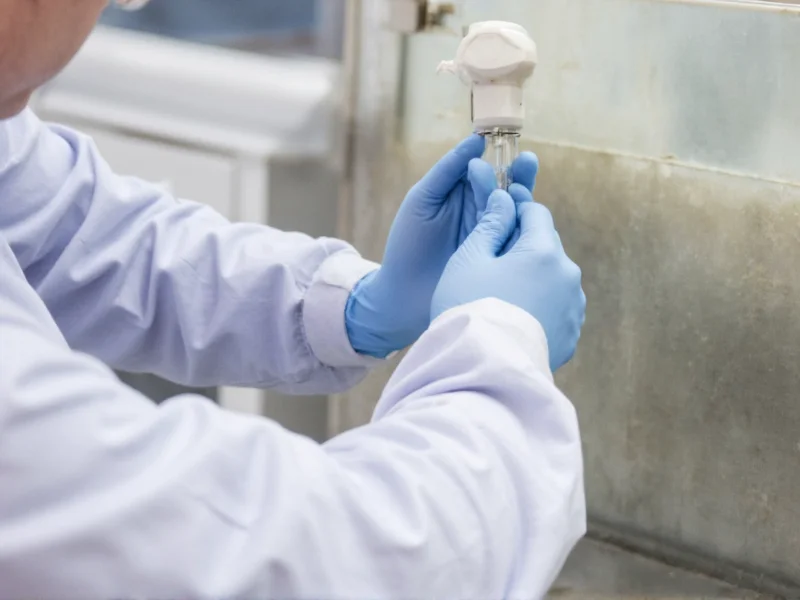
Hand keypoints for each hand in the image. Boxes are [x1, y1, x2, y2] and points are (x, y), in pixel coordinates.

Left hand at [345, 135, 538, 357]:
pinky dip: (523, 227)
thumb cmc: (408, 245)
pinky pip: (518, 238)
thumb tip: (476, 141)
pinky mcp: (501, 259)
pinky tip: (523, 218)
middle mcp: (482, 214)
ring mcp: (494, 237)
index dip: (499, 157)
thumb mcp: (423, 200)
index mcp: (462, 195)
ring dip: (522, 200)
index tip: (507, 144)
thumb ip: (448, 170)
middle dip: (518, 174)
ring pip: (516, 212)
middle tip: (527, 163)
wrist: (403, 296)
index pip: (487, 169)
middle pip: (507, 188)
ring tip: (520, 190)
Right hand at [431, 186, 585, 370]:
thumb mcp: (469, 259)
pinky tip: (514, 319)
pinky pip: (556, 308)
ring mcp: (574, 308)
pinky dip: (540, 307)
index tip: (495, 220)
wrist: (483, 369)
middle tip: (491, 263)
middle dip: (523, 247)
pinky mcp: (572, 335)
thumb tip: (504, 198)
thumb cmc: (469, 308)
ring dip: (533, 279)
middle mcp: (568, 276)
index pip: (536, 213)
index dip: (514, 212)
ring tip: (501, 296)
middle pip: (546, 246)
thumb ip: (489, 224)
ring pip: (553, 278)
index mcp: (544, 251)